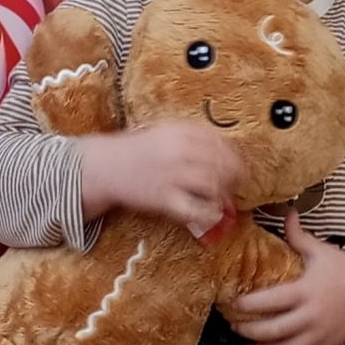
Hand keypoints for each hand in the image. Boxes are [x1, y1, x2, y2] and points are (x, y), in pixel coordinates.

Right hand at [78, 120, 243, 234]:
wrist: (106, 166)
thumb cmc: (137, 149)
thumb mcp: (163, 131)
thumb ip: (191, 136)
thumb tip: (224, 148)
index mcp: (180, 132)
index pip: (219, 142)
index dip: (234, 154)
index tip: (239, 162)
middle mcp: (179, 152)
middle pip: (221, 163)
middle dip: (235, 174)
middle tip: (238, 182)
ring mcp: (172, 176)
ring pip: (213, 184)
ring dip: (224, 192)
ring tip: (224, 197)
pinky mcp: (164, 199)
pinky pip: (195, 209)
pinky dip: (209, 213)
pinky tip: (213, 213)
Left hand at [232, 212, 344, 344]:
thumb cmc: (343, 271)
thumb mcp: (321, 252)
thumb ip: (299, 237)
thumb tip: (286, 212)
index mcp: (306, 291)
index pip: (271, 301)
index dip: (248, 304)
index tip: (232, 303)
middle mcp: (310, 316)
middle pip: (274, 330)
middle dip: (250, 331)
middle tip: (233, 327)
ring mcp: (319, 335)